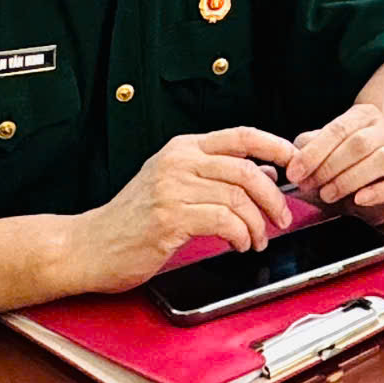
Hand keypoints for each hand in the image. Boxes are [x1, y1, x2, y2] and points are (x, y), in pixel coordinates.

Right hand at [62, 128, 295, 295]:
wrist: (88, 247)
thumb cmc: (132, 221)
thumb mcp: (173, 185)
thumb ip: (214, 175)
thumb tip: (263, 171)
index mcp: (182, 148)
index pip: (240, 135)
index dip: (275, 145)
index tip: (295, 160)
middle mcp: (179, 162)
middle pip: (247, 170)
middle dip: (273, 197)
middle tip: (281, 218)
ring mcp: (173, 188)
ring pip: (238, 198)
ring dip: (257, 224)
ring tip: (257, 240)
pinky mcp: (170, 218)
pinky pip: (224, 221)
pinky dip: (240, 235)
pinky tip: (239, 245)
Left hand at [286, 105, 383, 220]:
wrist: (378, 173)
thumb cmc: (345, 160)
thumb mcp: (324, 148)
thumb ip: (308, 148)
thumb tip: (292, 158)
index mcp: (363, 116)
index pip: (338, 129)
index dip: (314, 152)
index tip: (295, 172)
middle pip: (359, 143)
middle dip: (328, 167)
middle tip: (308, 185)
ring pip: (381, 159)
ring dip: (349, 180)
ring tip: (328, 194)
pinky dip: (378, 192)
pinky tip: (359, 199)